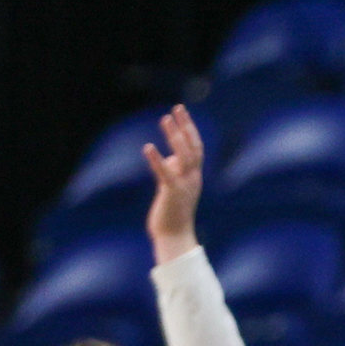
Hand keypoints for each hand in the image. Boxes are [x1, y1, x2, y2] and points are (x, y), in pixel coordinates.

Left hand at [142, 104, 204, 261]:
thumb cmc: (172, 214)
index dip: (190, 129)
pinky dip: (157, 159)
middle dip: (185, 126)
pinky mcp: (172, 193)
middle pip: (193, 146)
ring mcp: (185, 185)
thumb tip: (168, 159)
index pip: (196, 147)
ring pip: (184, 155)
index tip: (182, 113)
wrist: (175, 237)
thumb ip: (174, 172)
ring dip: (174, 136)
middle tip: (177, 108)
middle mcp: (193, 178)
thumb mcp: (174, 188)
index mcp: (194, 176)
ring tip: (165, 119)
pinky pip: (165, 172)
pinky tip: (148, 147)